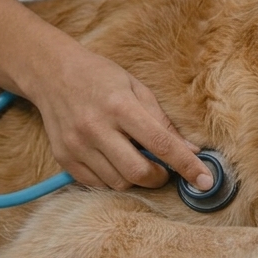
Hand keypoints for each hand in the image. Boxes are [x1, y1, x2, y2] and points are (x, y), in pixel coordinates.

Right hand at [31, 47, 214, 192]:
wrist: (51, 73)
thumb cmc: (101, 77)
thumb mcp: (137, 88)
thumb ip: (163, 122)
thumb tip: (191, 150)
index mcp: (120, 106)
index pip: (161, 143)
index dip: (187, 165)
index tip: (205, 181)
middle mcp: (96, 128)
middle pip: (138, 172)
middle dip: (159, 177)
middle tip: (162, 168)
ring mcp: (77, 145)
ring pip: (118, 183)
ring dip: (135, 179)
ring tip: (134, 157)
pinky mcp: (63, 158)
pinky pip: (97, 184)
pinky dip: (112, 179)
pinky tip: (114, 161)